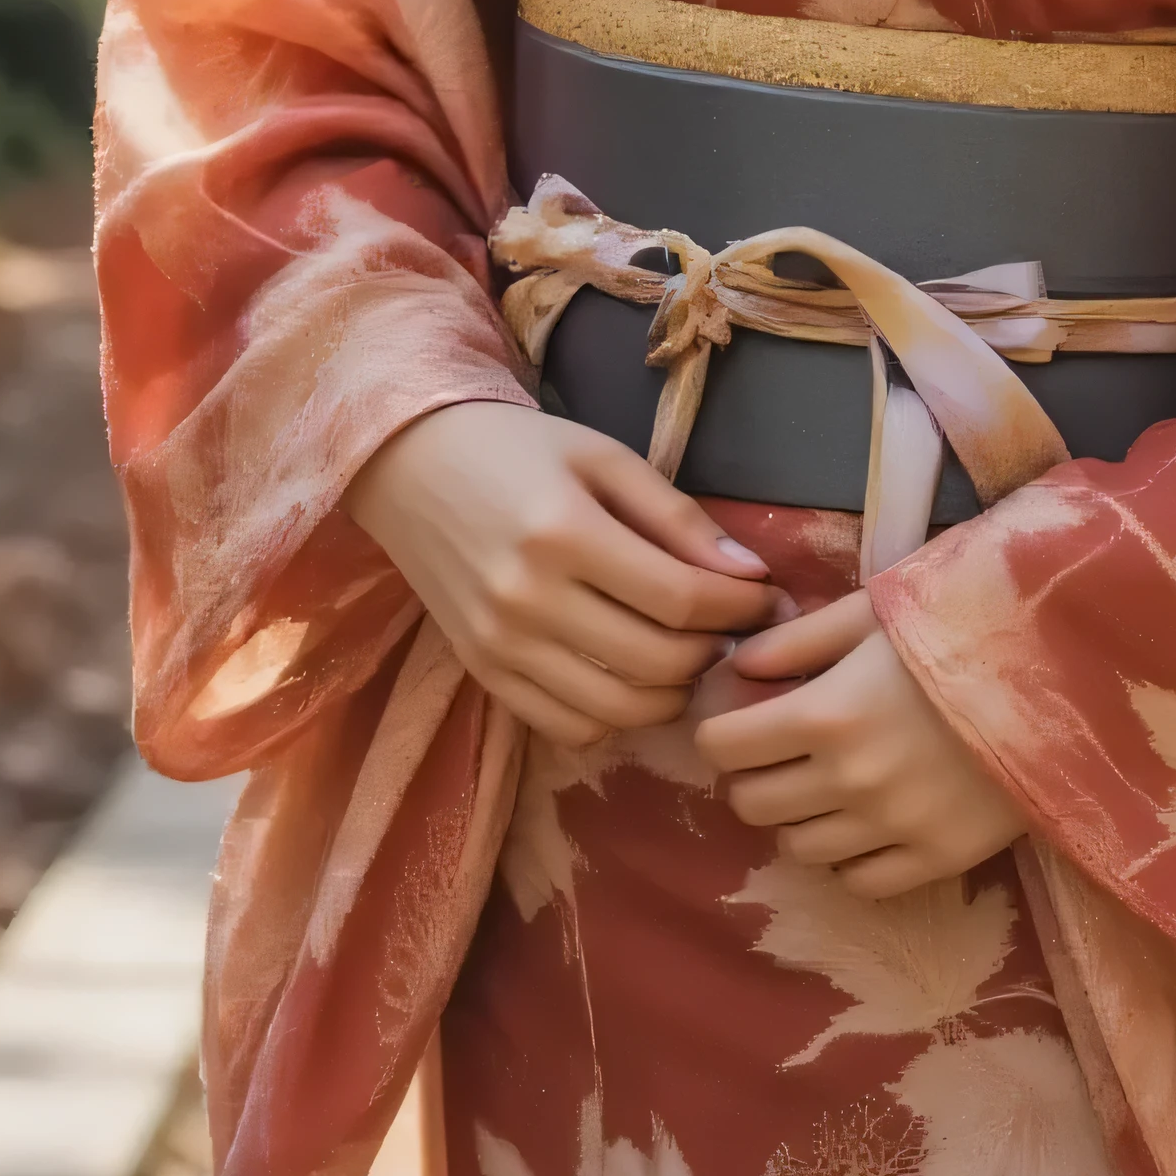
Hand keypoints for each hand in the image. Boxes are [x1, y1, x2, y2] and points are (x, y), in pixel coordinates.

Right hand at [346, 400, 780, 752]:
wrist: (410, 465)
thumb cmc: (517, 448)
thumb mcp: (603, 458)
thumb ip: (677, 517)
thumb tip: (751, 575)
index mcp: (564, 533)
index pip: (680, 600)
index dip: (739, 608)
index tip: (765, 597)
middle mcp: (528, 601)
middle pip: (657, 663)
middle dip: (714, 651)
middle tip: (730, 627)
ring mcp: (499, 647)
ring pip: (618, 711)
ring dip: (672, 694)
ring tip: (687, 655)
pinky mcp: (482, 674)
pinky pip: (568, 727)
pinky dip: (615, 717)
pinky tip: (631, 678)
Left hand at [689, 588, 1027, 897]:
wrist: (1061, 670)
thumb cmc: (961, 624)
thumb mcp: (874, 611)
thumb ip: (797, 641)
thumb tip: (737, 666)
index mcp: (826, 713)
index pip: (725, 748)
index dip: (721, 733)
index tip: (736, 723)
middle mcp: (850, 781)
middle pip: (753, 804)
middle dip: (751, 777)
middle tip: (775, 756)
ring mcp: (894, 827)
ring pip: (800, 848)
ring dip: (797, 818)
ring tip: (821, 788)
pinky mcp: (939, 858)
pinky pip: (861, 883)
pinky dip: (848, 858)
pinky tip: (862, 823)